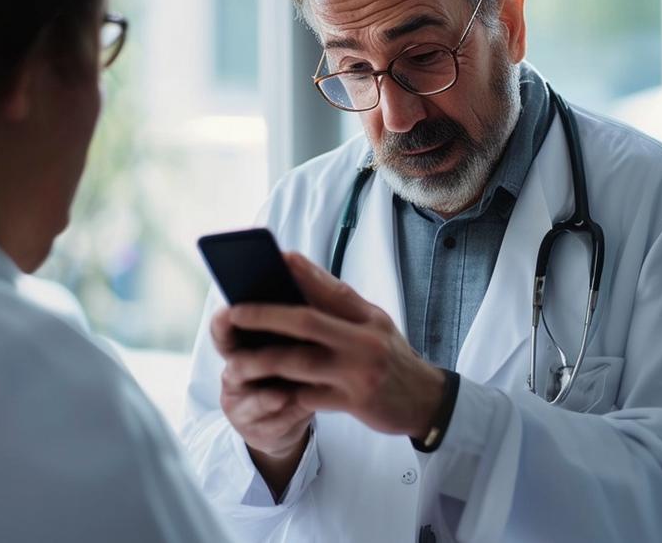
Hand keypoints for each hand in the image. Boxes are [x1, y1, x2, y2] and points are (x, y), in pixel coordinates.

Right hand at [210, 307, 312, 496]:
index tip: (229, 311)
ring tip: (282, 393)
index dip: (224, 322)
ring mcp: (242, 405)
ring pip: (250, 399)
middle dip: (245, 362)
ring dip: (268, 396)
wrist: (290, 416)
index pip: (224, 330)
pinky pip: (272, 423)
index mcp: (241, 346)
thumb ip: (287, 314)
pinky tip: (302, 410)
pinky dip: (288, 416)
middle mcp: (235, 374)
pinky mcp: (257, 430)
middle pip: (234, 366)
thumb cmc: (290, 367)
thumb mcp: (288, 341)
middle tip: (255, 357)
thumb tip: (294, 271)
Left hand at [223, 252, 445, 440]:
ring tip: (236, 359)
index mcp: (369, 317)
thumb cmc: (389, 356)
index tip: (277, 258)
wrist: (426, 401)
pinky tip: (261, 387)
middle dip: (266, 315)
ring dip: (264, 359)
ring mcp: (359, 373)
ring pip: (299, 362)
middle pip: (307, 321)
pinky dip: (282, 391)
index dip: (304, 273)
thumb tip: (299, 274)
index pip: (332, 289)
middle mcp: (365, 340)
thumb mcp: (374, 324)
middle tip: (234, 312)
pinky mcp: (353, 403)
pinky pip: (307, 396)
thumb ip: (341, 304)